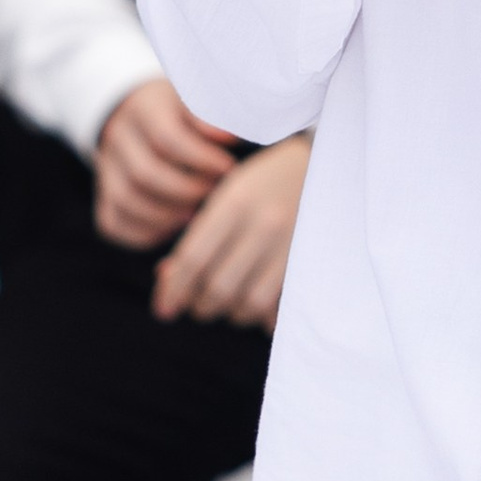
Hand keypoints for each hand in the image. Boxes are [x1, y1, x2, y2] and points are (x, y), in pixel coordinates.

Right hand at [95, 78, 238, 248]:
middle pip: (144, 173)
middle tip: (215, 194)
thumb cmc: (184, 111)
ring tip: (198, 214)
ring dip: (167, 215)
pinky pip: (114, 223)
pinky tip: (175, 226)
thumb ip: (213, 116)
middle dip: (187, 190)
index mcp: (144, 107)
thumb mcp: (199, 98)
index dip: (200, 158)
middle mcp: (118, 136)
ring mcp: (106, 168)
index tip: (228, 167)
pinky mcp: (103, 196)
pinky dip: (146, 232)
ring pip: (126, 201)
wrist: (142, 115)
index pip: (166, 137)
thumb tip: (228, 138)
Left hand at [152, 136, 309, 328]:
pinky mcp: (304, 262)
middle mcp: (261, 225)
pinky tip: (244, 304)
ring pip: (246, 303)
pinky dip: (253, 313)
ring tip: (219, 302)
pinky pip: (273, 305)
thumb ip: (197, 235)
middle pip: (217, 287)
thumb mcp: (225, 195)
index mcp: (234, 202)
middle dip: (197, 305)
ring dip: (226, 311)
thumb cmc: (260, 182)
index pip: (193, 259)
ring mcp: (287, 246)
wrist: (317, 167)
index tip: (163, 309)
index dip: (173, 289)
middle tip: (193, 303)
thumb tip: (167, 278)